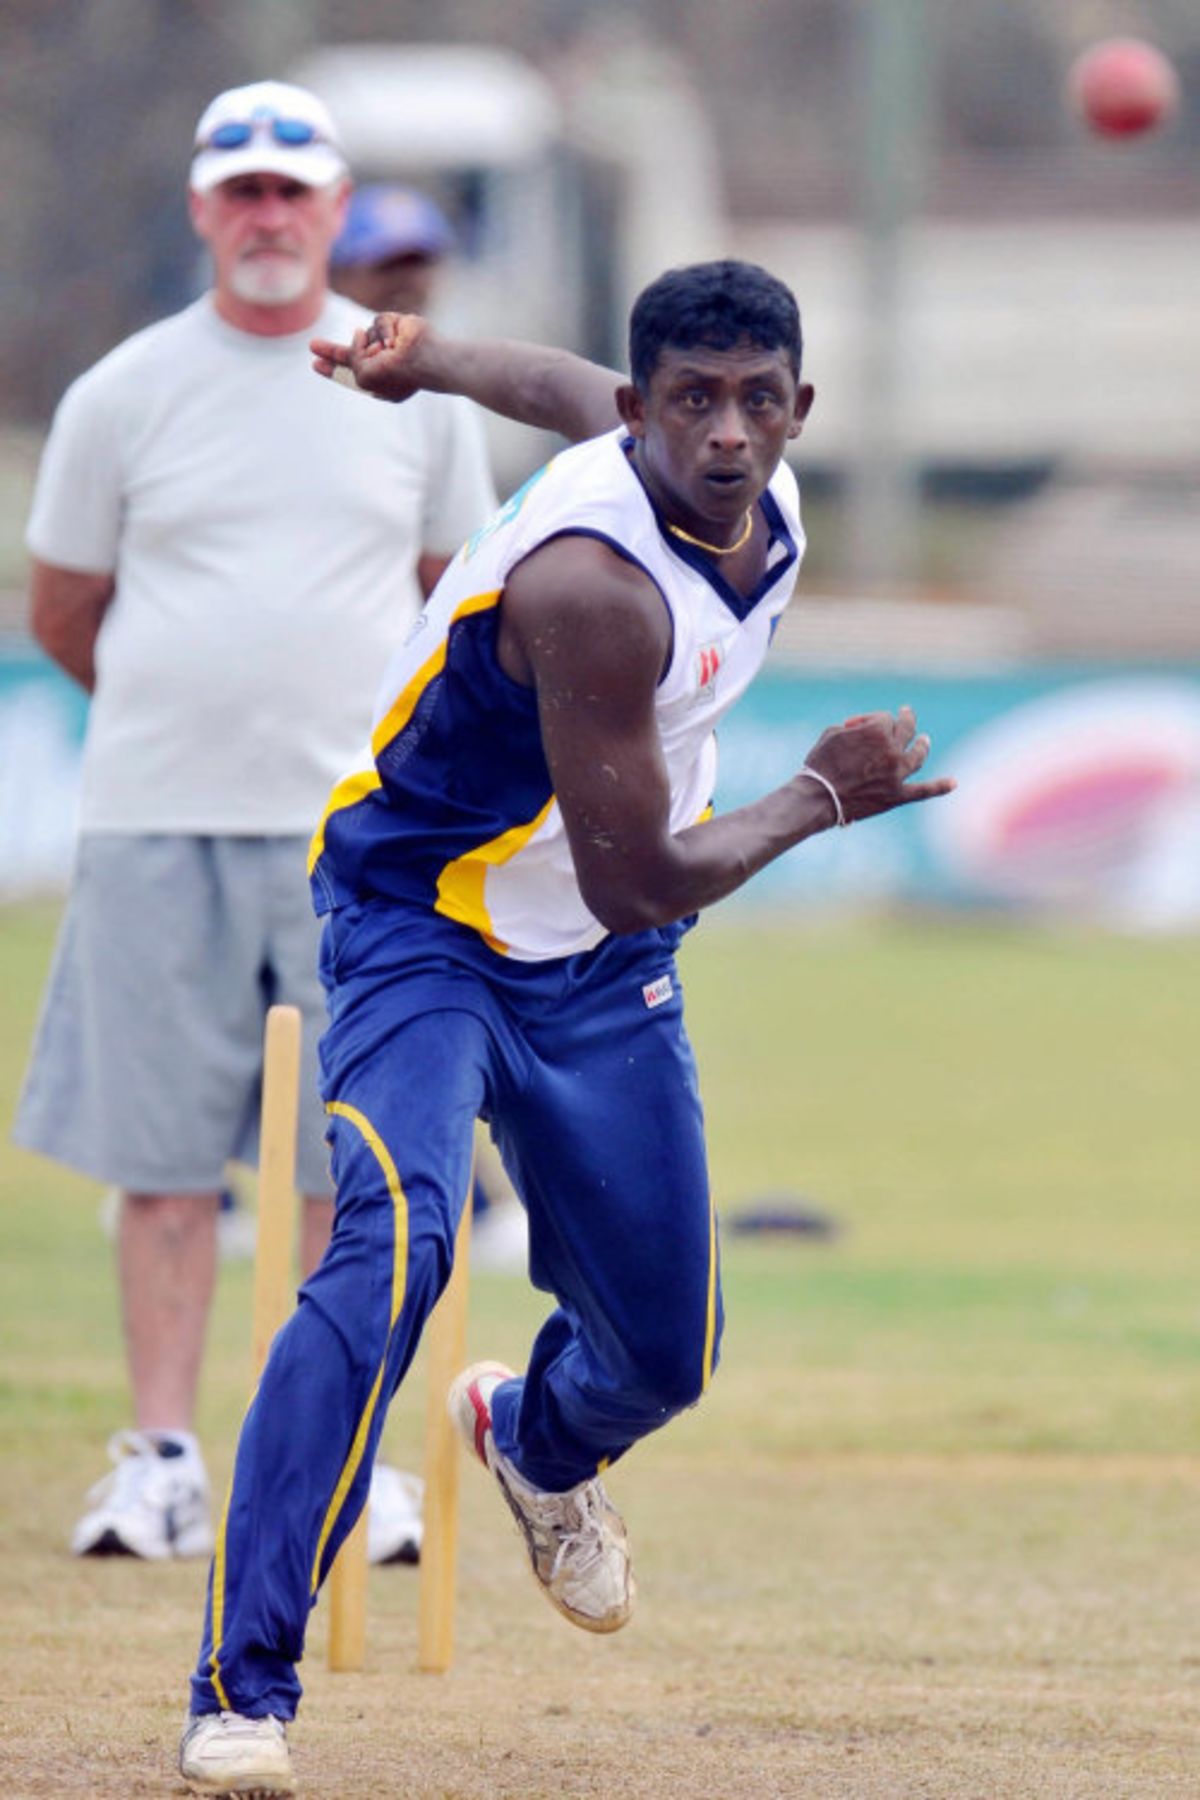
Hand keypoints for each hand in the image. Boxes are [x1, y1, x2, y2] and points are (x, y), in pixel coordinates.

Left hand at [310, 313, 433, 401]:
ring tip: (388, 352)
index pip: (349, 374)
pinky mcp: (396, 327)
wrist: (422, 359)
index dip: (332, 368)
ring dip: (371, 344)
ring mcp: (389, 346)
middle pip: (350, 353)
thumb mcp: (363, 375)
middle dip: (331, 350)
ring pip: (364, 335)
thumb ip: (351, 357)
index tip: (315, 364)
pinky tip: (394, 342)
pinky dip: (384, 332)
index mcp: (376, 381)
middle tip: (312, 345)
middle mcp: (381, 364)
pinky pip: (377, 322)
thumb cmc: (395, 374)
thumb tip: (359, 331)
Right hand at [802, 705, 955, 823]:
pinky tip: (954, 783)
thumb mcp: (832, 734)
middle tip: (907, 714)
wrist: (819, 798)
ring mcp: (898, 774)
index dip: (870, 720)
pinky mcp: (897, 796)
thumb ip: (853, 728)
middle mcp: (893, 750)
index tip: (856, 726)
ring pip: (918, 755)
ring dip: (923, 745)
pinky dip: (940, 787)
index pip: (884, 718)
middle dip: (907, 720)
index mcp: (878, 731)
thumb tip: (863, 730)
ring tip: (924, 740)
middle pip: (906, 730)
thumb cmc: (820, 764)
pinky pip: (923, 791)